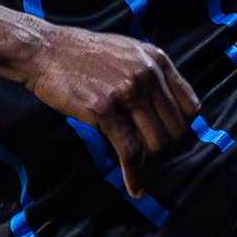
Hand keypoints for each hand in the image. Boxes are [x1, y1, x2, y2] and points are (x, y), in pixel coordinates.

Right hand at [17, 24, 200, 197]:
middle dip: (167, 154)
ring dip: (151, 168)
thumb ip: (152, 76)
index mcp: (158, 60)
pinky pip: (130, 151)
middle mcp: (148, 75)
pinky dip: (134, 174)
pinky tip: (133, 185)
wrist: (44, 51)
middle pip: (176, 129)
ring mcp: (128, 92)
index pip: (191, 107)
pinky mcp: (105, 109)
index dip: (183, 130)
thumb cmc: (83, 55)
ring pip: (157, 143)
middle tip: (153, 165)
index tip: (170, 143)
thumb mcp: (129, 53)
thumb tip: (167, 111)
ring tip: (142, 177)